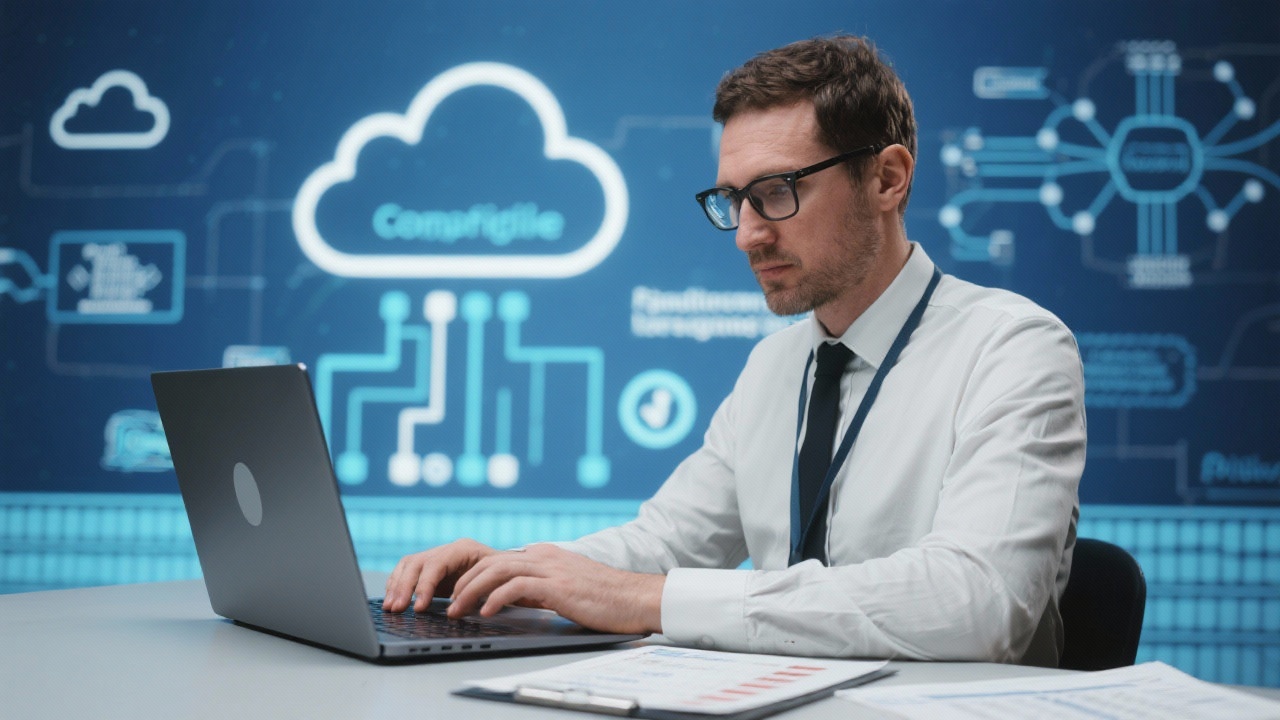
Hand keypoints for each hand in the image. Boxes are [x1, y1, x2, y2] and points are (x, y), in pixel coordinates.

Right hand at [382, 538, 499, 612]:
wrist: (507, 567)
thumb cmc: (503, 576)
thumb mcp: (494, 584)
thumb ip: (475, 594)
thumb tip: (456, 609)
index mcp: (463, 549)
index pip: (436, 565)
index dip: (424, 586)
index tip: (419, 607)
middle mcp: (447, 549)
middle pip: (416, 563)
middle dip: (404, 588)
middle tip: (396, 609)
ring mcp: (436, 555)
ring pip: (408, 565)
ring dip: (396, 587)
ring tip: (390, 607)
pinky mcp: (430, 566)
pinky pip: (407, 570)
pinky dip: (397, 584)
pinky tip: (392, 599)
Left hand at [448, 543, 663, 635]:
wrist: (636, 598)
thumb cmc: (605, 598)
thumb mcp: (566, 586)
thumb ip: (542, 585)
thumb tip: (515, 597)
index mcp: (545, 555)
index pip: (498, 560)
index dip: (474, 576)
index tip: (458, 595)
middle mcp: (545, 556)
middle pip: (491, 562)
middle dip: (464, 583)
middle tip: (450, 604)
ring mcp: (551, 568)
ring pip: (497, 571)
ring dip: (472, 591)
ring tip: (458, 610)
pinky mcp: (558, 585)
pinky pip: (516, 587)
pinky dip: (495, 599)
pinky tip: (486, 613)